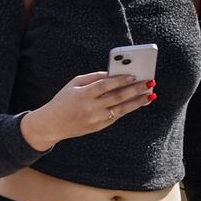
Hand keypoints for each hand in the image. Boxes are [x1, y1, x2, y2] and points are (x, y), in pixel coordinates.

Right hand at [20, 72, 153, 150]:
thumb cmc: (63, 100)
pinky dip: (128, 109)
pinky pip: (116, 116)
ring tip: (150, 94)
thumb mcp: (73, 84)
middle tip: (150, 82)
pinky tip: (138, 103)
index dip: (121, 79)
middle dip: (136, 89)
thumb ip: (93, 77)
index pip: (106, 85)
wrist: (51, 124)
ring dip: (137, 101)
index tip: (134, 75)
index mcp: (83, 94)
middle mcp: (90, 107)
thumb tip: (114, 73)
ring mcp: (95, 119)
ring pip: (122, 109)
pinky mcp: (98, 127)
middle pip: (118, 96)